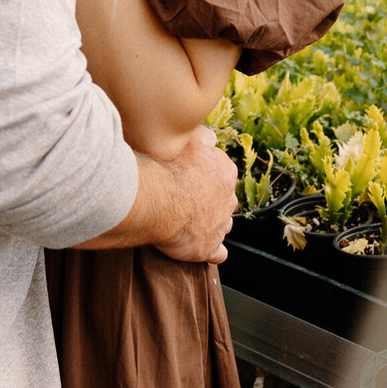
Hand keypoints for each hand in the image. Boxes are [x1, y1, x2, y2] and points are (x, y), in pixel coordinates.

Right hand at [153, 127, 237, 263]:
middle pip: (222, 197)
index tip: (187, 174)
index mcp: (225, 171)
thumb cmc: (167, 166)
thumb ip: (203, 135)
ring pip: (221, 222)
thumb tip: (210, 136)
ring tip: (187, 221)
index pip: (221, 171)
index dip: (203, 173)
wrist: (157, 199)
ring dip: (209, 222)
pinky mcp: (209, 247)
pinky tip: (198, 247)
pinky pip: (217, 252)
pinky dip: (210, 250)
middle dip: (208, 198)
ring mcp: (220, 224)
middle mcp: (228, 198)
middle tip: (183, 197)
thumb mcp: (188, 139)